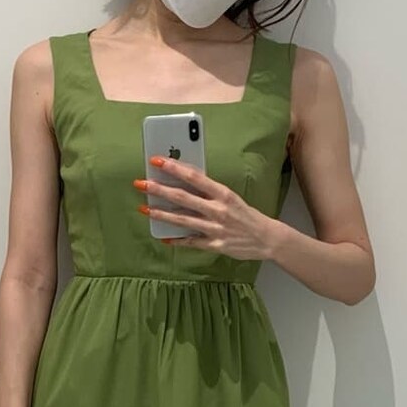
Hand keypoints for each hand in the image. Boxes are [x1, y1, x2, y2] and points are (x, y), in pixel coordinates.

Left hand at [135, 156, 279, 258]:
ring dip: (161, 214)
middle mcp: (217, 209)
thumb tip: (185, 182)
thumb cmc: (246, 215)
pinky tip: (164, 238)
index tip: (156, 161)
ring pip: (183, 220)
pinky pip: (192, 242)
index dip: (173, 168)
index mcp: (222, 193)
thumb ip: (209, 192)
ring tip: (144, 209)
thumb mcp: (230, 198)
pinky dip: (177, 240)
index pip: (193, 176)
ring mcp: (215, 228)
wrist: (267, 238)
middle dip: (159, 190)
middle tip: (140, 184)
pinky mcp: (215, 245)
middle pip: (183, 197)